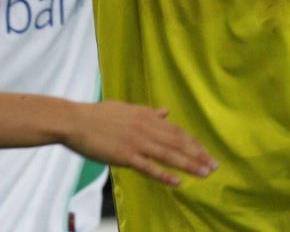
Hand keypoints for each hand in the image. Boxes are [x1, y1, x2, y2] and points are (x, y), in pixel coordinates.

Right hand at [65, 101, 216, 185]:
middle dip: (198, 154)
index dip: (193, 142)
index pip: (176, 130)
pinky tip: (177, 181)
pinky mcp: (125, 155)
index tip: (206, 152)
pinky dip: (164, 174)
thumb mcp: (126, 108)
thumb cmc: (97, 115)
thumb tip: (166, 111)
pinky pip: (149, 167)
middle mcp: (145, 128)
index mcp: (145, 116)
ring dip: (189, 164)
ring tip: (205, 173)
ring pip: (168, 154)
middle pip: (177, 142)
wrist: (75, 121)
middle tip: (214, 165)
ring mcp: (136, 142)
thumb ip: (147, 112)